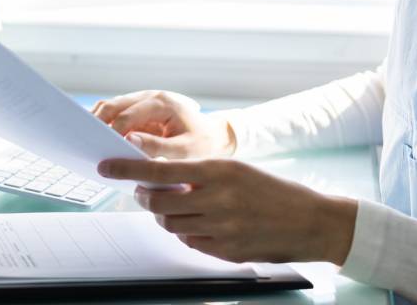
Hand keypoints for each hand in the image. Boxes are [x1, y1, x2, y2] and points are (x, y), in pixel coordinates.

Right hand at [91, 90, 234, 158]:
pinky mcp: (139, 112)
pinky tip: (98, 141)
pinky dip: (104, 125)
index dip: (111, 131)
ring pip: (110, 107)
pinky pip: (116, 115)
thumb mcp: (186, 151)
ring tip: (85, 142)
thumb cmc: (203, 144)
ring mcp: (142, 102)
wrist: (214, 136)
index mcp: (162, 103)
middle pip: (113, 105)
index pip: (128, 115)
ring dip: (97, 122)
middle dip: (96, 122)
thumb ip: (159, 147)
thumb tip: (128, 141)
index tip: (100, 148)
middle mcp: (150, 97)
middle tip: (83, 142)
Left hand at [97, 156, 356, 264]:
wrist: (310, 221)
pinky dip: (188, 233)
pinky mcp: (226, 250)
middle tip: (146, 193)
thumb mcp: (236, 171)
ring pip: (171, 224)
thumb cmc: (272, 191)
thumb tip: (162, 179)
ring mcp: (221, 227)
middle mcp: (217, 198)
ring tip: (183, 208)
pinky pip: (190, 242)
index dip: (127, 170)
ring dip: (167, 216)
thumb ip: (201, 175)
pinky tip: (203, 224)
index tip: (105, 167)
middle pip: (158, 202)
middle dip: (146, 198)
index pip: (160, 170)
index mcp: (218, 170)